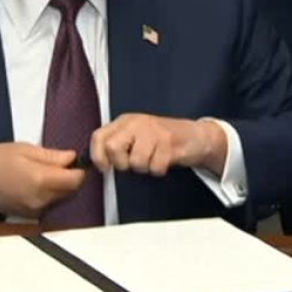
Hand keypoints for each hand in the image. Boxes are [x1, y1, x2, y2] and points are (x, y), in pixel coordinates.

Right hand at [0, 143, 85, 216]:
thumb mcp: (23, 149)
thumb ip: (51, 155)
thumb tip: (71, 157)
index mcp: (40, 180)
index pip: (76, 179)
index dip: (80, 168)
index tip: (77, 160)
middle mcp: (40, 199)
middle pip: (72, 190)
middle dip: (71, 176)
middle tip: (60, 162)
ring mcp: (36, 209)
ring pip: (63, 197)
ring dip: (60, 185)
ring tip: (43, 170)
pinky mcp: (32, 215)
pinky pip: (51, 202)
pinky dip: (50, 192)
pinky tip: (37, 181)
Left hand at [90, 114, 227, 177]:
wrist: (195, 136)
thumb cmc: (161, 140)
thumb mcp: (135, 137)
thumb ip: (117, 146)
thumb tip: (98, 164)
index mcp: (125, 122)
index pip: (99, 136)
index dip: (97, 155)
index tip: (104, 168)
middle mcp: (136, 123)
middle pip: (113, 148)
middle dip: (123, 163)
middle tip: (134, 163)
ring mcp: (153, 131)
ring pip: (136, 161)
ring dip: (145, 167)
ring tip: (153, 159)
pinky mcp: (169, 142)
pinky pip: (155, 167)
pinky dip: (159, 170)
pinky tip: (165, 160)